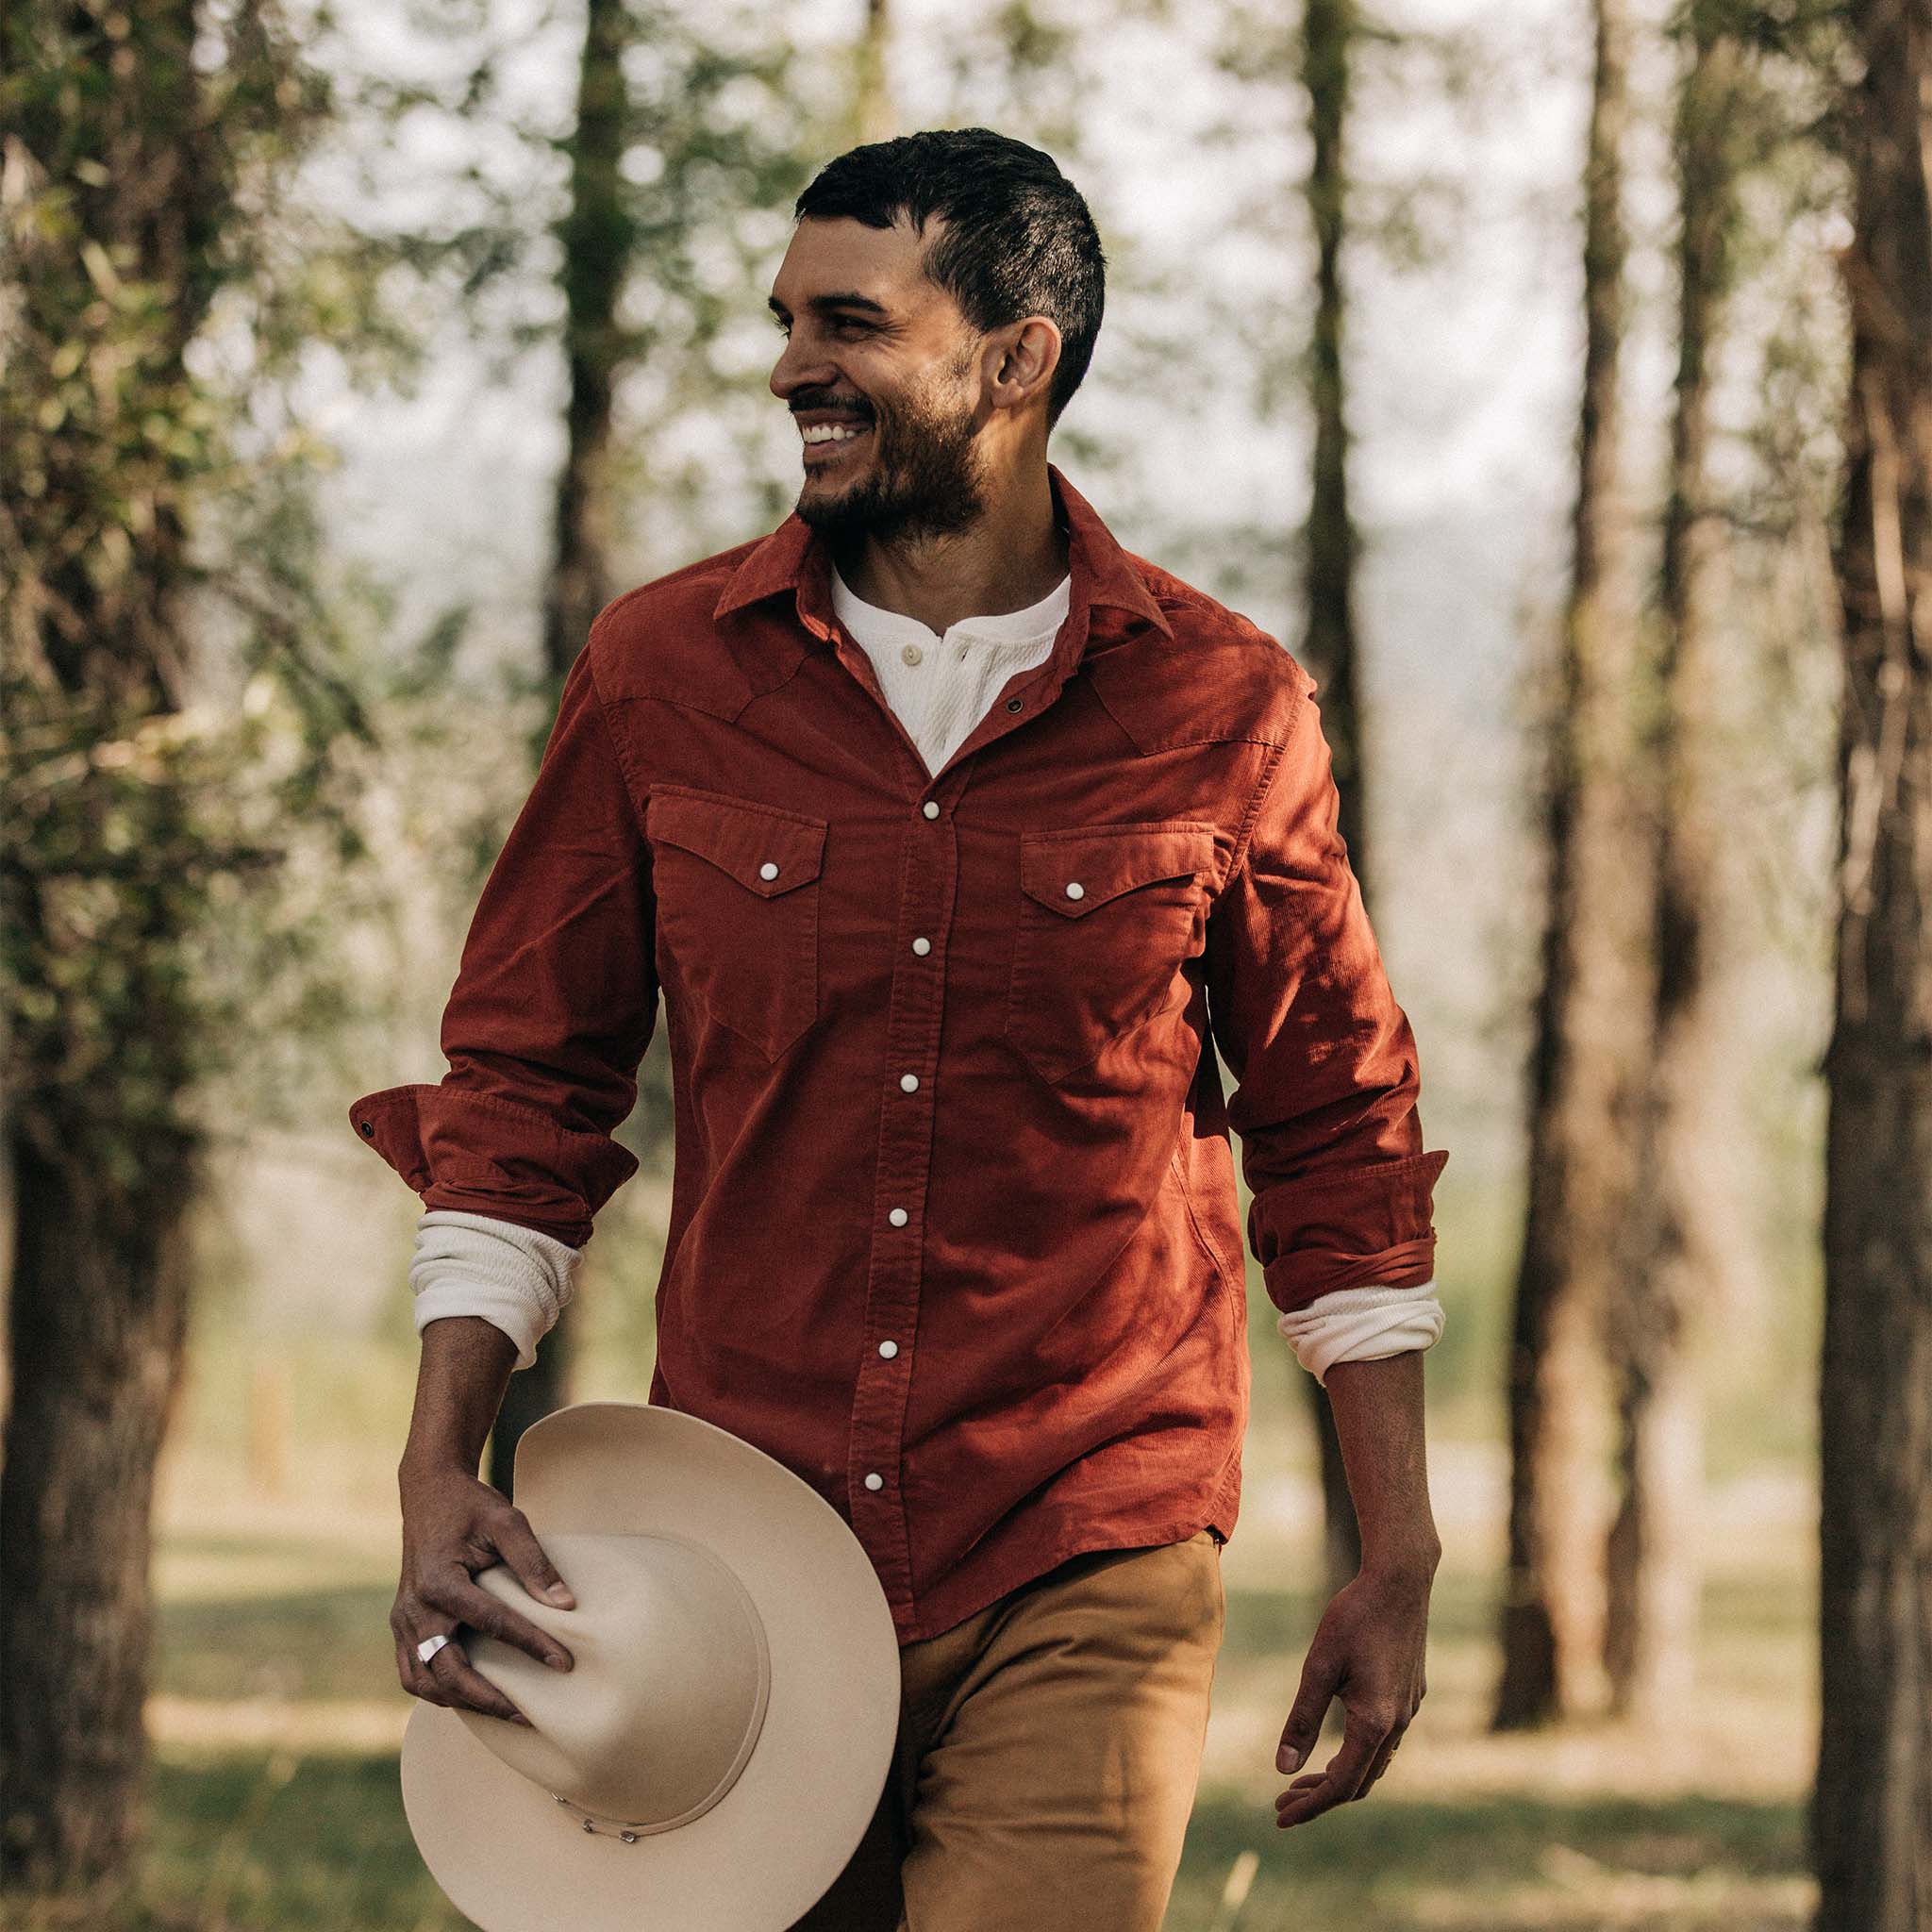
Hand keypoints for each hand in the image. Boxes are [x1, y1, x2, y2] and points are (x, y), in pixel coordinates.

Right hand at [392, 1461, 577, 1724]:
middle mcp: (415, 1608)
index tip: (565, 1664)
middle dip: (490, 1699)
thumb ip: (534, 1563)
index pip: (492, 1624)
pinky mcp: (402, 1625)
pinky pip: (413, 1673)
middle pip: (449, 1672)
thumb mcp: (507, 1521)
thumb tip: (566, 1606)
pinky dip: (439, 1691)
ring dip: (462, 1702)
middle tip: (530, 1714)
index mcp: (440, 1581)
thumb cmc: (471, 1504)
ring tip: (505, 1711)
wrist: (429, 1491)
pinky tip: (471, 1695)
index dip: (531, 1645)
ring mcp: (403, 1621)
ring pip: (425, 1682)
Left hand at [1272, 1557, 1433, 1827]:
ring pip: (1375, 1764)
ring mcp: (1409, 1711)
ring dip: (1340, 1777)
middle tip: (1283, 1801)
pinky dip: (1358, 1756)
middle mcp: (1398, 1724)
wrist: (1400, 1581)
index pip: (1341, 1785)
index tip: (1280, 1817)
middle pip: (1360, 1782)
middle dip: (1321, 1797)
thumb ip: (1302, 1719)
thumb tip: (1282, 1769)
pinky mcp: (1412, 1696)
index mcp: (1374, 1722)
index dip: (1310, 1806)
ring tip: (1303, 1780)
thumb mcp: (1319, 1666)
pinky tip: (1338, 1745)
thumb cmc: (1354, 1617)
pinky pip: (1386, 1742)